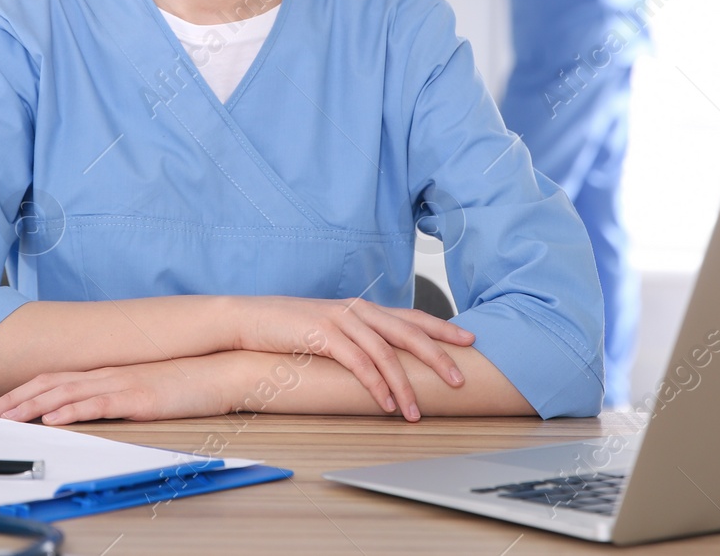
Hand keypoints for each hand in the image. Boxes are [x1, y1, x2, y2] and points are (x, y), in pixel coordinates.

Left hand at [0, 356, 239, 424]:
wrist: (220, 371)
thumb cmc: (185, 383)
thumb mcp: (141, 390)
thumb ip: (114, 396)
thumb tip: (88, 410)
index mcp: (105, 373)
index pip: (52, 379)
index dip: (21, 393)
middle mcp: (107, 374)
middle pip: (49, 383)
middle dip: (14, 400)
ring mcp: (121, 383)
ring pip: (65, 392)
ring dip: (31, 406)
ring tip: (6, 418)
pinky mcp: (137, 397)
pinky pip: (97, 403)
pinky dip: (71, 410)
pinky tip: (53, 418)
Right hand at [234, 296, 473, 421]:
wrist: (250, 319)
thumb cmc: (290, 329)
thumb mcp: (331, 331)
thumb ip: (357, 341)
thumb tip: (384, 364)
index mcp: (363, 309)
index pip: (411, 316)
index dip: (441, 328)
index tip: (469, 339)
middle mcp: (357, 310)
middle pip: (408, 331)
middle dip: (437, 356)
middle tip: (458, 380)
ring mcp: (340, 319)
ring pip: (385, 352)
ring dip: (404, 385)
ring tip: (415, 412)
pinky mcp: (322, 333)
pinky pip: (357, 362)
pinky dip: (375, 384)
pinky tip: (385, 403)